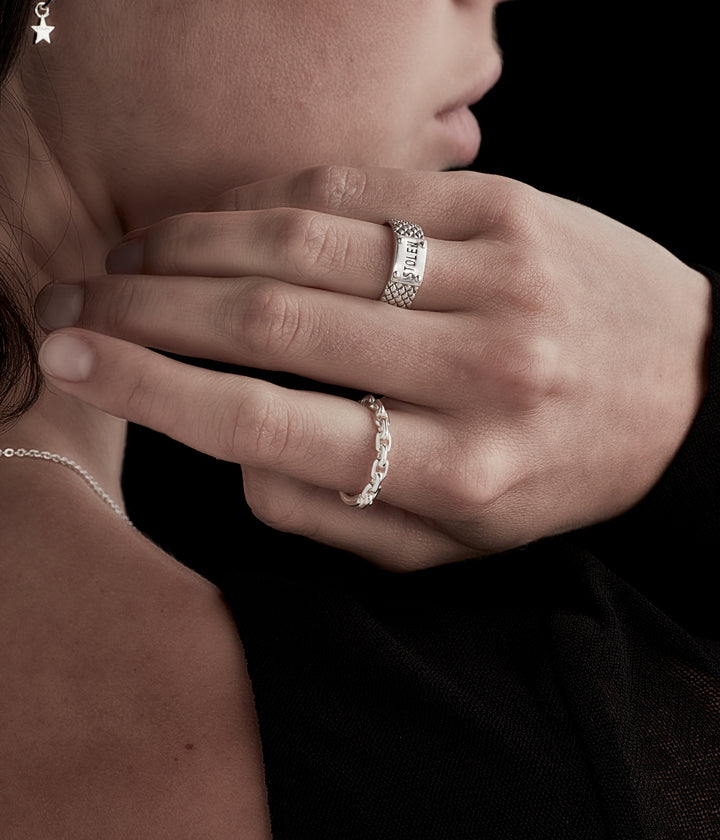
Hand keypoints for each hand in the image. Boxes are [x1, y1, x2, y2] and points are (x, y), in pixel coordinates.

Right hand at [35, 166, 711, 569]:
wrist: (686, 389)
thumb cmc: (558, 474)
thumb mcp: (449, 542)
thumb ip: (329, 512)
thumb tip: (227, 447)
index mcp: (458, 472)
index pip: (269, 424)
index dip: (152, 389)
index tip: (76, 361)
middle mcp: (477, 373)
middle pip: (272, 323)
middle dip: (148, 309)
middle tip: (78, 302)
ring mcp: (498, 278)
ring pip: (306, 242)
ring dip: (196, 245)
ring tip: (134, 260)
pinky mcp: (511, 209)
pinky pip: (366, 188)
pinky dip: (273, 195)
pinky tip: (223, 216)